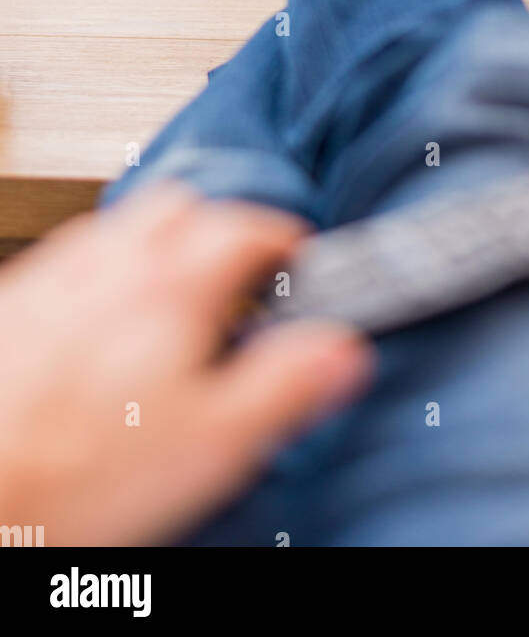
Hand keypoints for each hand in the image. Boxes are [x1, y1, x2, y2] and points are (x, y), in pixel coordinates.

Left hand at [0, 183, 371, 544]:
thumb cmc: (76, 473)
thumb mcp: (216, 441)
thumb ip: (288, 383)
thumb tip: (343, 349)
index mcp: (173, 283)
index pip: (248, 227)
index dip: (285, 242)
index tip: (299, 261)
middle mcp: (112, 262)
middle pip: (181, 208)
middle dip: (220, 230)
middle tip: (242, 274)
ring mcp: (56, 277)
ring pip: (122, 229)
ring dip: (160, 248)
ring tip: (177, 297)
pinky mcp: (15, 304)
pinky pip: (70, 262)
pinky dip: (103, 277)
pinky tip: (103, 326)